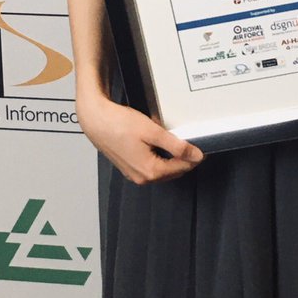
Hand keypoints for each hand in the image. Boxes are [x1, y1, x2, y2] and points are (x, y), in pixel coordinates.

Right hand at [77, 90, 202, 184]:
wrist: (96, 120)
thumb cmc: (119, 124)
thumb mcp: (153, 132)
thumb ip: (176, 145)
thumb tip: (195, 155)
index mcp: (150, 171)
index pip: (181, 168)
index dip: (193, 157)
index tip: (201, 147)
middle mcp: (142, 177)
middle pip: (172, 171)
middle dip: (183, 159)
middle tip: (191, 143)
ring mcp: (134, 174)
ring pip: (161, 170)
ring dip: (171, 158)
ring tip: (175, 141)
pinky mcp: (128, 167)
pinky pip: (150, 166)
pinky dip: (159, 158)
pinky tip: (159, 144)